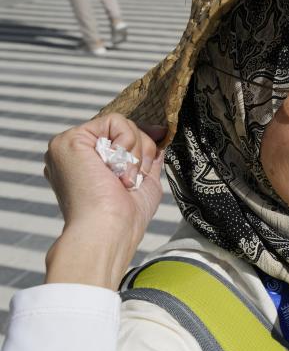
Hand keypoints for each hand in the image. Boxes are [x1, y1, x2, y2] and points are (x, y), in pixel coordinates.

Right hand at [43, 114, 165, 288]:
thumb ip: (147, 155)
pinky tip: (116, 169)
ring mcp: (69, 145)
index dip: (142, 143)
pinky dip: (127, 143)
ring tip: (123, 179)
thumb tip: (158, 131)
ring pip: (123, 124)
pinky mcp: (69, 139)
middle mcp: (76, 153)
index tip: (154, 153)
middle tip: (131, 180)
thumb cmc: (126, 215)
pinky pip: (115, 121)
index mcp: (88, 164)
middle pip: (125, 130)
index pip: (121, 139)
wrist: (109, 230)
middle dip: (142, 152)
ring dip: (135, 154)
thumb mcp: (144, 179)